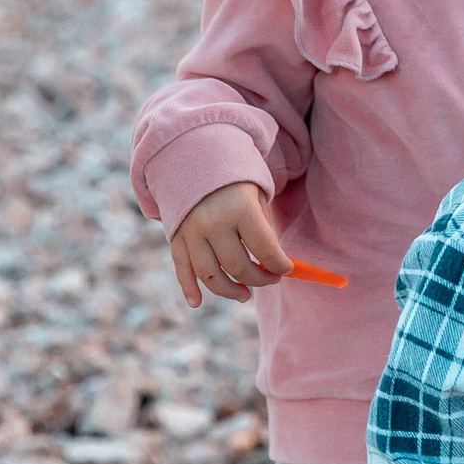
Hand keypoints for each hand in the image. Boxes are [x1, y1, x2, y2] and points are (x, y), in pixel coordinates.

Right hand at [168, 181, 289, 306]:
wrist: (196, 160)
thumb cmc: (236, 183)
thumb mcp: (257, 198)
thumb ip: (263, 231)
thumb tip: (274, 265)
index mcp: (239, 210)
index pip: (264, 249)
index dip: (279, 265)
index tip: (288, 269)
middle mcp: (212, 223)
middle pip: (238, 266)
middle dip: (259, 279)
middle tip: (271, 280)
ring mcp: (190, 232)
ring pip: (209, 274)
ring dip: (229, 290)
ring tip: (245, 295)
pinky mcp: (176, 237)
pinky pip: (181, 268)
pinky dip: (188, 288)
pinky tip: (197, 303)